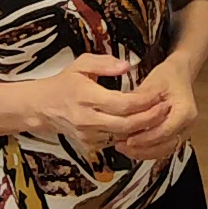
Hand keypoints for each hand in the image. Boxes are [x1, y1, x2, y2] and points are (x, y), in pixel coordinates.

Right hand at [30, 54, 167, 150]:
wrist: (42, 107)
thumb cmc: (64, 83)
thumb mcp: (81, 64)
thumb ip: (104, 63)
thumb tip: (126, 66)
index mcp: (86, 96)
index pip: (122, 104)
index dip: (143, 101)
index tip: (157, 94)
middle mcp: (87, 119)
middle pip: (127, 124)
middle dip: (150, 118)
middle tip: (165, 108)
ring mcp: (88, 135)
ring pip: (124, 136)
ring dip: (143, 129)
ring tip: (159, 116)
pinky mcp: (90, 145)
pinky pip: (116, 142)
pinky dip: (130, 135)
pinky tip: (142, 126)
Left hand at [114, 56, 196, 159]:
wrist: (179, 75)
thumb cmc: (168, 77)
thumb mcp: (152, 83)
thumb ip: (139, 101)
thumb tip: (122, 115)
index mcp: (185, 110)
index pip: (166, 130)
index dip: (146, 138)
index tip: (129, 140)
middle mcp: (187, 125)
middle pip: (165, 145)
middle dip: (142, 149)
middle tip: (121, 146)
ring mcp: (183, 132)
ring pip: (164, 150)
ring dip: (143, 152)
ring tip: (123, 148)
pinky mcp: (176, 135)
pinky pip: (162, 148)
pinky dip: (147, 150)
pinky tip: (131, 148)